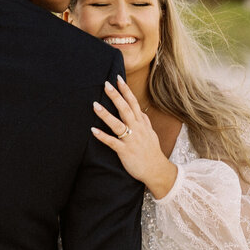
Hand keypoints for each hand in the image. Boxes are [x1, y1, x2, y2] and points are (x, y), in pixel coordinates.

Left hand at [91, 77, 177, 198]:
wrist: (156, 170)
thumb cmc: (152, 152)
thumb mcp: (151, 134)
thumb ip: (145, 122)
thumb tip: (141, 113)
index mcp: (142, 123)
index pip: (133, 103)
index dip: (126, 90)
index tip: (118, 78)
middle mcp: (137, 129)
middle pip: (125, 109)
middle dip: (116, 96)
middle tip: (106, 84)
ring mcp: (131, 140)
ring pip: (118, 124)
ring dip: (106, 114)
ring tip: (94, 104)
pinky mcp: (125, 151)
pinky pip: (112, 142)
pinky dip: (102, 136)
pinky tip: (93, 130)